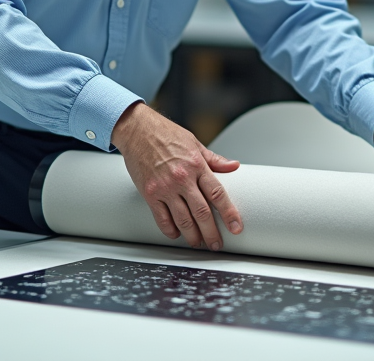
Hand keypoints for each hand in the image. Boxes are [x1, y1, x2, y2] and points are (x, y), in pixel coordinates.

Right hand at [111, 102, 242, 250]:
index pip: (217, 194)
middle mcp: (182, 178)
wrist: (137, 130)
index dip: (229, 213)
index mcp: (196, 165)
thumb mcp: (195, 143)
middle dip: (212, 233)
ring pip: (183, 220)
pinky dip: (170, 230)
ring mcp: (165, 188)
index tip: (236, 227)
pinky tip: (176, 234)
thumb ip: (214, 159)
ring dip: (192, 236)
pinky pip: (162, 219)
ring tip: (198, 243)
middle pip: (202, 212)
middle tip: (217, 244)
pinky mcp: (150, 193)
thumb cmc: (165, 134)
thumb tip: (234, 166)